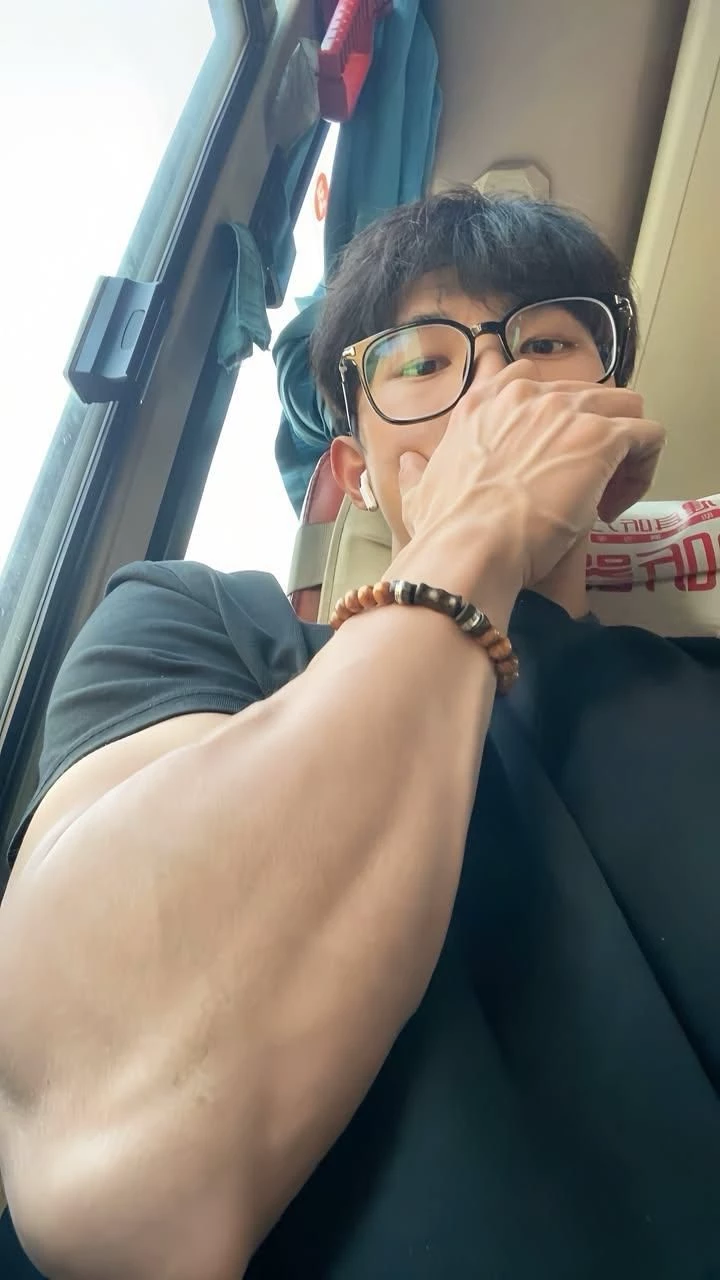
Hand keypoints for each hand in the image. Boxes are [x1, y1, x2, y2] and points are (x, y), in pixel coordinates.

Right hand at [396, 360, 665, 591]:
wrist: (469, 546)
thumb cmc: (444, 529)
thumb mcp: (418, 494)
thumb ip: (416, 472)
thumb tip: (405, 463)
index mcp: (483, 404)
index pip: (528, 377)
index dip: (551, 415)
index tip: (550, 454)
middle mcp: (526, 395)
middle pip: (585, 394)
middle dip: (591, 435)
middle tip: (581, 484)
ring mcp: (567, 411)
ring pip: (625, 409)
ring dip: (624, 449)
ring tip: (606, 496)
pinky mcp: (601, 438)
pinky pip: (647, 436)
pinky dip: (642, 468)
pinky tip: (616, 506)